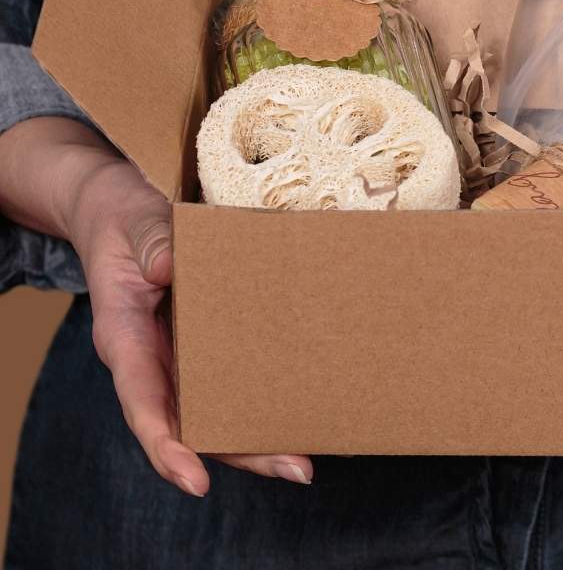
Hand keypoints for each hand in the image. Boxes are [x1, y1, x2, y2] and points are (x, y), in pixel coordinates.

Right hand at [0, 117, 313, 495]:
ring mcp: (179, 356)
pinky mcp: (203, 344)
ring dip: (256, 435)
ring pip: (213, 409)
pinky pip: (230, 379)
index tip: (194, 479)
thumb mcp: (134, 222)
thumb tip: (170, 267)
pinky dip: (259, 396)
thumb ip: (151, 241)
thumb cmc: (128, 220)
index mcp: (125, 337)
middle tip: (296, 468)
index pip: (141, 400)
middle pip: (189, 422)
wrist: (124, 214)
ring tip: (306, 457)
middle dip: (237, 452)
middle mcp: (153, 359)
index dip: (166, 443)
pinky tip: (299, 407)